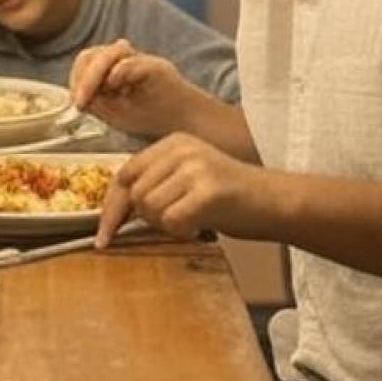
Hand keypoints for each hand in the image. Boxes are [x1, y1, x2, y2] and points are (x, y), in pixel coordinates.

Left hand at [69, 38, 204, 138]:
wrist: (183, 122)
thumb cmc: (149, 116)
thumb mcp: (113, 113)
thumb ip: (95, 102)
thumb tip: (77, 96)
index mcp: (110, 68)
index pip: (84, 63)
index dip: (76, 81)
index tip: (78, 104)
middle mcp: (123, 60)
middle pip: (92, 55)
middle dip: (84, 78)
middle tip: (83, 101)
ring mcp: (140, 60)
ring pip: (110, 54)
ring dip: (100, 75)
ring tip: (104, 97)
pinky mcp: (156, 66)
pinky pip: (132, 62)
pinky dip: (121, 74)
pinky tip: (122, 90)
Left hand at [94, 133, 272, 246]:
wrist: (277, 202)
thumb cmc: (231, 198)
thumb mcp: (187, 180)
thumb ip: (154, 186)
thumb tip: (113, 215)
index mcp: (172, 143)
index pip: (124, 174)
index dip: (111, 209)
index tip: (104, 237)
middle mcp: (181, 149)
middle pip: (134, 194)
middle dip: (146, 219)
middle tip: (176, 222)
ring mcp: (195, 167)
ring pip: (149, 207)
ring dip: (166, 225)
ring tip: (192, 220)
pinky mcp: (208, 190)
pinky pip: (171, 220)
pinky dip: (181, 231)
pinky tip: (201, 226)